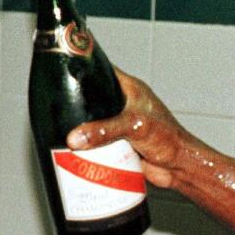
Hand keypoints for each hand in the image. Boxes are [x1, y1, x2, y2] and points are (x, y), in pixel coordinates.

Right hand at [66, 69, 196, 188]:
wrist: (179, 166)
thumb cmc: (168, 138)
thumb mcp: (134, 126)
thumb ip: (104, 131)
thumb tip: (75, 137)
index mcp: (130, 88)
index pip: (103, 70)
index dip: (85, 68)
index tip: (64, 69)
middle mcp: (124, 103)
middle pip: (93, 98)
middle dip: (76, 103)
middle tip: (55, 106)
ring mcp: (120, 123)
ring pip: (93, 121)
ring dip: (80, 127)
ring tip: (57, 129)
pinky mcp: (118, 143)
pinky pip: (97, 141)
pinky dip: (87, 145)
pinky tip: (72, 148)